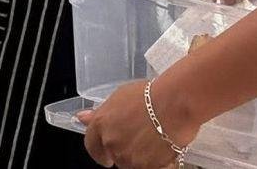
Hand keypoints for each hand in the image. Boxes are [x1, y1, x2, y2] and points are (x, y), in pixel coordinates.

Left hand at [79, 79, 199, 167]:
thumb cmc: (150, 95)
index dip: (99, 151)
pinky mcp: (147, 167)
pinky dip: (158, 163)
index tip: (104, 156)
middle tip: (140, 139)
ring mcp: (128, 157)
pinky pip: (151, 168)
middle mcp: (111, 143)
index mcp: (100, 125)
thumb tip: (82, 118)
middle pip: (114, 155)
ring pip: (132, 163)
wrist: (175, 103)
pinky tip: (165, 149)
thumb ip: (101, 113)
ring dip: (141, 157)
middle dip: (124, 150)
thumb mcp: (119, 97)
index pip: (92, 146)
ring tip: (155, 140)